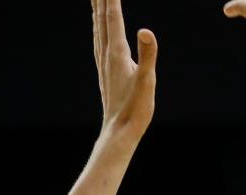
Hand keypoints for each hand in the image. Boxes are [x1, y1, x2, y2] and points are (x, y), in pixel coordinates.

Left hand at [92, 0, 156, 143]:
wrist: (119, 131)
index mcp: (117, 52)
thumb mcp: (147, 82)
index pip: (113, 16)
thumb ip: (147, 55)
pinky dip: (98, 27)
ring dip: (97, 9)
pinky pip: (99, 40)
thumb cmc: (135, 109)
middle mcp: (106, 53)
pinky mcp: (105, 70)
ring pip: (98, 27)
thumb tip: (145, 31)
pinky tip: (99, 28)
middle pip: (101, 17)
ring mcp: (104, 62)